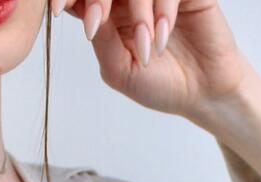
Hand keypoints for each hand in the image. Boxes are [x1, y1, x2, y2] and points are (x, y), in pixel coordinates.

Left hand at [49, 0, 253, 121]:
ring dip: (136, 14)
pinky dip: (162, 10)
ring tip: (145, 48)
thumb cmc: (162, 85)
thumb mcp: (120, 71)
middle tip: (96, 22)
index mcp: (108, 12)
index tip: (58, 10)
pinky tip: (163, 38)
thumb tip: (81, 8)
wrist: (203, 93)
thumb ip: (101, 39)